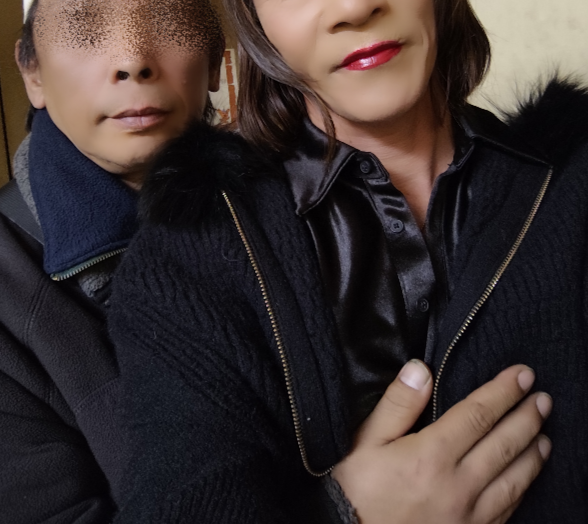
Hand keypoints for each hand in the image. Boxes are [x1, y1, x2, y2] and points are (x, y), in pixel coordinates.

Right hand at [333, 361, 551, 523]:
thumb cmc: (356, 490)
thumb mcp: (367, 441)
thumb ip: (397, 405)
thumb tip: (420, 369)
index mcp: (431, 455)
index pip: (478, 414)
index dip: (503, 392)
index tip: (522, 375)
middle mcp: (458, 485)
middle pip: (503, 444)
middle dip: (526, 417)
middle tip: (543, 398)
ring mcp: (468, 515)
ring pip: (514, 479)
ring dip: (533, 453)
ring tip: (545, 435)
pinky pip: (507, 511)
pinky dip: (522, 489)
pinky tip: (525, 479)